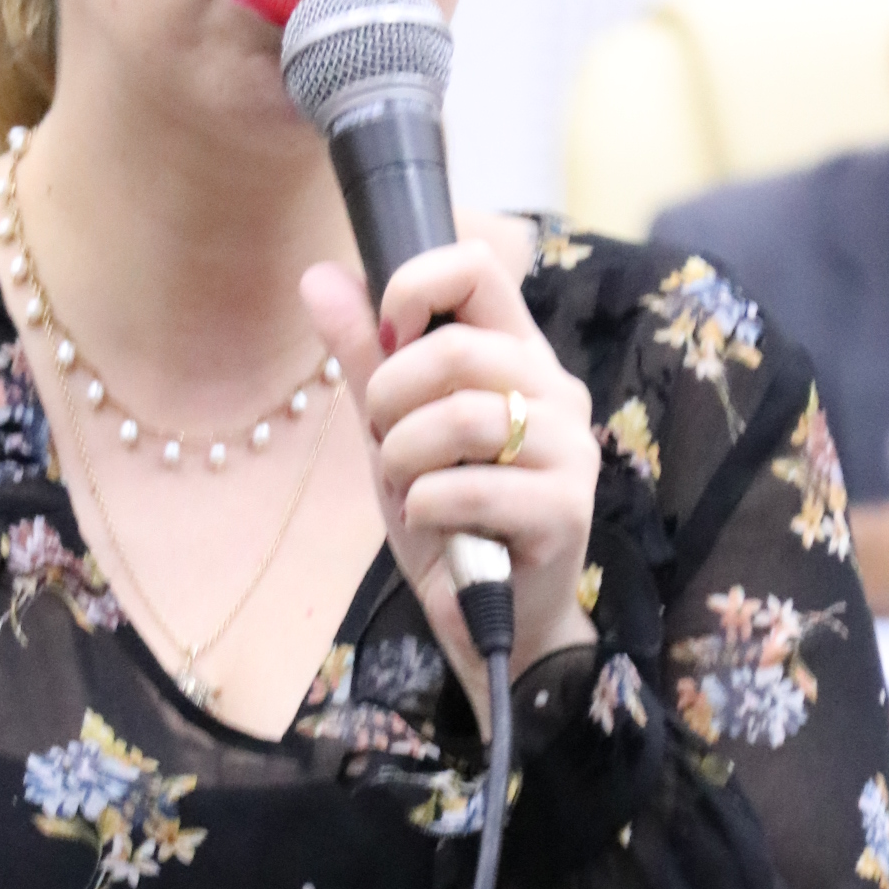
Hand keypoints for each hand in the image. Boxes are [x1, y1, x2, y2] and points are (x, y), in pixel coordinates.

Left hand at [302, 236, 599, 729]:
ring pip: (464, 416)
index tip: (384, 343)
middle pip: (458, 348)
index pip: (478, 268)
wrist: (489, 619)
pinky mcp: (567, 508)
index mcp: (516, 354)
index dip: (414, 287)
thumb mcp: (392, 430)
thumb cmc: (448, 518)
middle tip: (383, 442)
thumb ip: (365, 356)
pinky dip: (426, 506)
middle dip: (391, 398)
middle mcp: (555, 390)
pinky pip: (473, 486)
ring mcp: (569, 448)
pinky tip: (429, 522)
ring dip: (404, 457)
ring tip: (406, 487)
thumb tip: (319, 274)